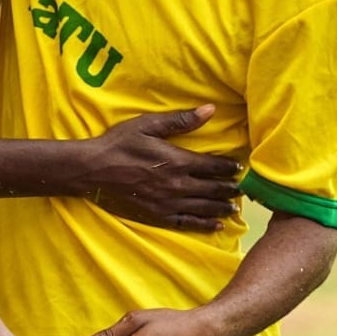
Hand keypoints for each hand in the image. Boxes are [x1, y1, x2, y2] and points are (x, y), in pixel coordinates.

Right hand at [83, 107, 240, 231]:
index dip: (229, 167)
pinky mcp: (159, 216)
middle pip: (212, 188)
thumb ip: (181, 120)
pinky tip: (216, 226)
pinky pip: (188, 223)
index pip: (213, 166)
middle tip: (242, 188)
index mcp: (178, 161)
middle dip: (230, 188)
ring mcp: (169, 203)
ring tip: (234, 207)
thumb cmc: (120, 143)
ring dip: (222, 206)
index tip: (239, 167)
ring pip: (204, 207)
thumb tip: (210, 110)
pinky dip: (205, 225)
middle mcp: (178, 185)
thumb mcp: (148, 125)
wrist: (94, 170)